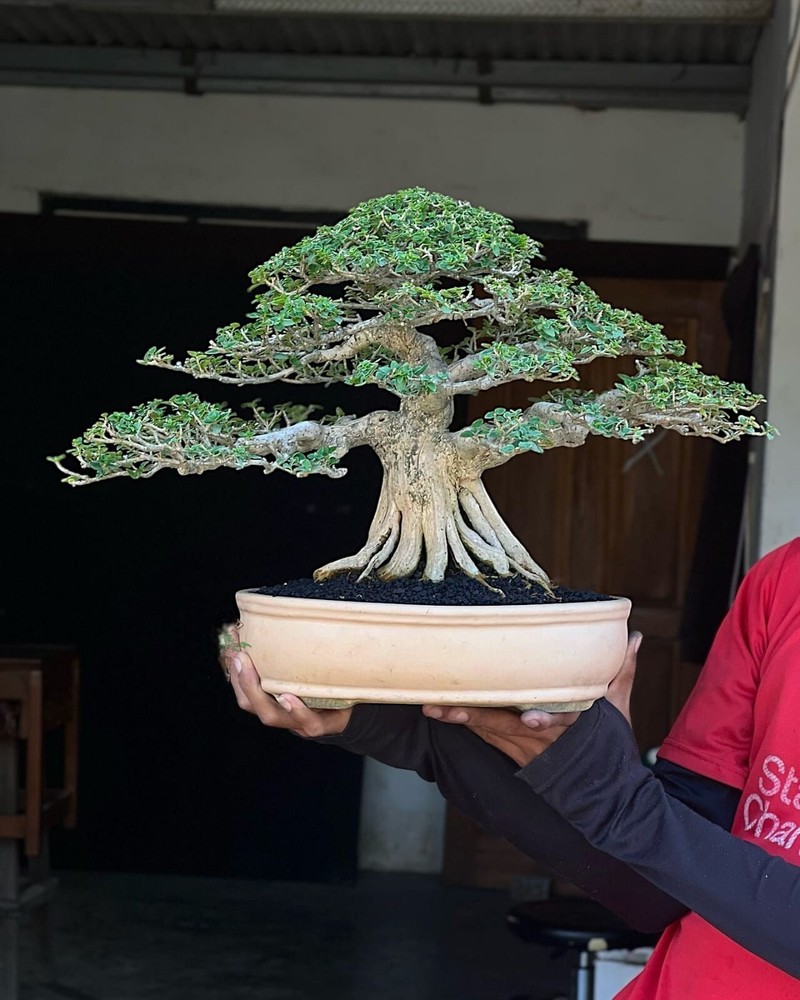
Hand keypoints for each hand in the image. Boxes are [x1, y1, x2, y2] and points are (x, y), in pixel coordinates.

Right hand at [219, 627, 352, 737]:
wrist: (350, 709)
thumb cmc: (321, 683)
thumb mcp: (300, 664)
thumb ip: (281, 649)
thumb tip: (264, 618)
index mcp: (269, 698)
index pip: (242, 685)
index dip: (232, 664)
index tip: (232, 638)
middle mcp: (279, 712)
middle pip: (250, 703)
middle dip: (242, 679)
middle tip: (239, 655)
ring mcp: (297, 722)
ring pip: (272, 715)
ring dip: (260, 695)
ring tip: (255, 673)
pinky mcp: (320, 725)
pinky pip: (308, 722)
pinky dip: (297, 710)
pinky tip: (289, 697)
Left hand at [421, 632, 642, 767]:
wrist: (606, 799)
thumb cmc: (611, 749)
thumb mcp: (618, 710)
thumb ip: (621, 672)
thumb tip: (633, 637)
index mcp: (573, 726)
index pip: (559, 719)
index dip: (543, 718)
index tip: (529, 719)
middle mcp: (545, 741)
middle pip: (505, 726)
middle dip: (472, 716)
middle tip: (440, 705)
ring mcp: (527, 752)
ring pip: (489, 734)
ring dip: (461, 720)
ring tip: (432, 708)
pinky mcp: (516, 759)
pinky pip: (489, 740)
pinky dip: (469, 726)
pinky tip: (445, 714)